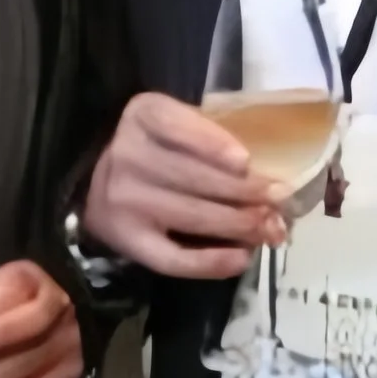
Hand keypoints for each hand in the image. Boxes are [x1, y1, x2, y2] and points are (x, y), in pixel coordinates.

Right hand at [83, 92, 286, 281]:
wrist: (95, 178)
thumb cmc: (154, 145)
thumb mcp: (173, 121)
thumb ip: (209, 133)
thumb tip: (267, 169)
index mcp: (143, 116)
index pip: (179, 128)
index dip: (214, 146)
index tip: (247, 162)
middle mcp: (126, 156)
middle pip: (194, 178)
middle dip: (246, 192)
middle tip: (282, 202)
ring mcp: (124, 201)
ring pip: (192, 216)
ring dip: (239, 225)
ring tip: (272, 229)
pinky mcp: (128, 240)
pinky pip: (173, 258)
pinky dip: (210, 262)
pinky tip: (241, 258)